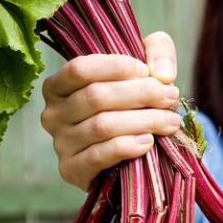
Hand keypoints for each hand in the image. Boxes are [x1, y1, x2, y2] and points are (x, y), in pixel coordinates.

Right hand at [41, 31, 180, 189]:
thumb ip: (157, 52)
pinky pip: (99, 156)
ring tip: (170, 121)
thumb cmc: (132, 105)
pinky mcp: (72, 170)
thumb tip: (162, 74)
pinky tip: (148, 142)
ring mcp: (60, 144)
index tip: (147, 72)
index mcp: (59, 86)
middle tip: (170, 97)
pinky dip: (127, 147)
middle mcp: (52, 114)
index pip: (80, 69)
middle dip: (140, 94)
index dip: (116, 67)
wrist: (128, 156)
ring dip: (143, 121)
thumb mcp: (144, 69)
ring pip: (102, 126)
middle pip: (96, 97)